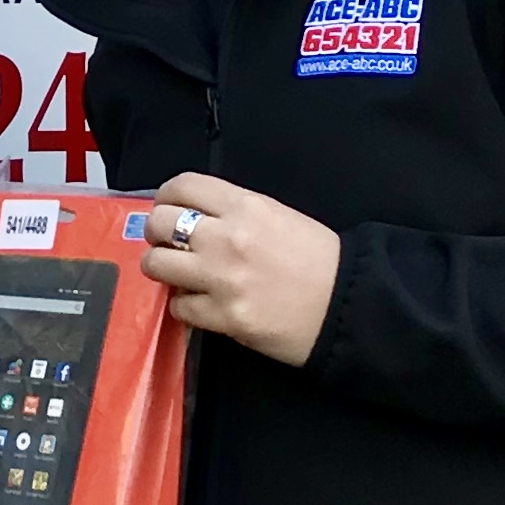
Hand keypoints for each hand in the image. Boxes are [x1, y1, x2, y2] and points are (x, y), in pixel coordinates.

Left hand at [141, 172, 341, 366]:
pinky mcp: (224, 317)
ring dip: (162, 268)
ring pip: (158, 265)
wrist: (347, 305)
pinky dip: (184, 305)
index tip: (167, 207)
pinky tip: (199, 303)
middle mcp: (226, 238)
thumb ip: (233, 211)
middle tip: (167, 243)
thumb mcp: (276, 215)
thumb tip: (193, 215)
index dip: (167, 196)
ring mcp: (222, 279)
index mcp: (244, 206)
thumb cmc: (317, 257)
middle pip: (159, 223)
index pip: (182, 186)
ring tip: (177, 273)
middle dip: (157, 233)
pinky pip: (179, 307)